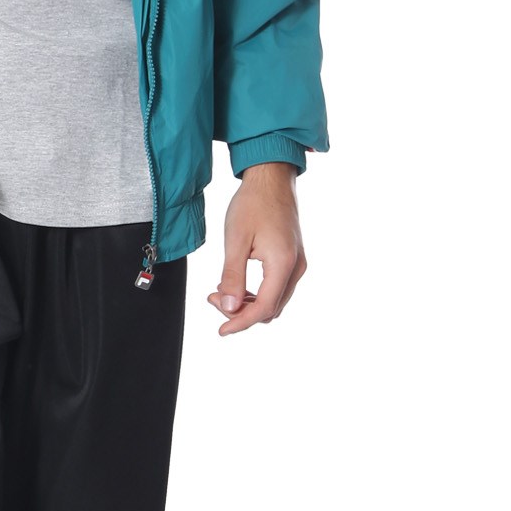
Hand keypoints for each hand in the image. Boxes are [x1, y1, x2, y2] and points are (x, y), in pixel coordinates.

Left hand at [209, 162, 307, 334]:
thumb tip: (229, 308)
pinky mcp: (293, 260)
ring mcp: (297, 264)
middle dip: (240, 311)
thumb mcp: (236, 240)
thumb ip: (233, 276)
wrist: (271, 178)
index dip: (240, 323)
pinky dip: (255, 293)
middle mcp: (296, 268)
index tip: (221, 331)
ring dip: (247, 303)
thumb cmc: (252, 204)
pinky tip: (235, 284)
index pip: (263, 308)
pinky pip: (276, 288)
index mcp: (283, 264)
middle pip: (269, 309)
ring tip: (220, 290)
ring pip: (273, 301)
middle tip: (213, 297)